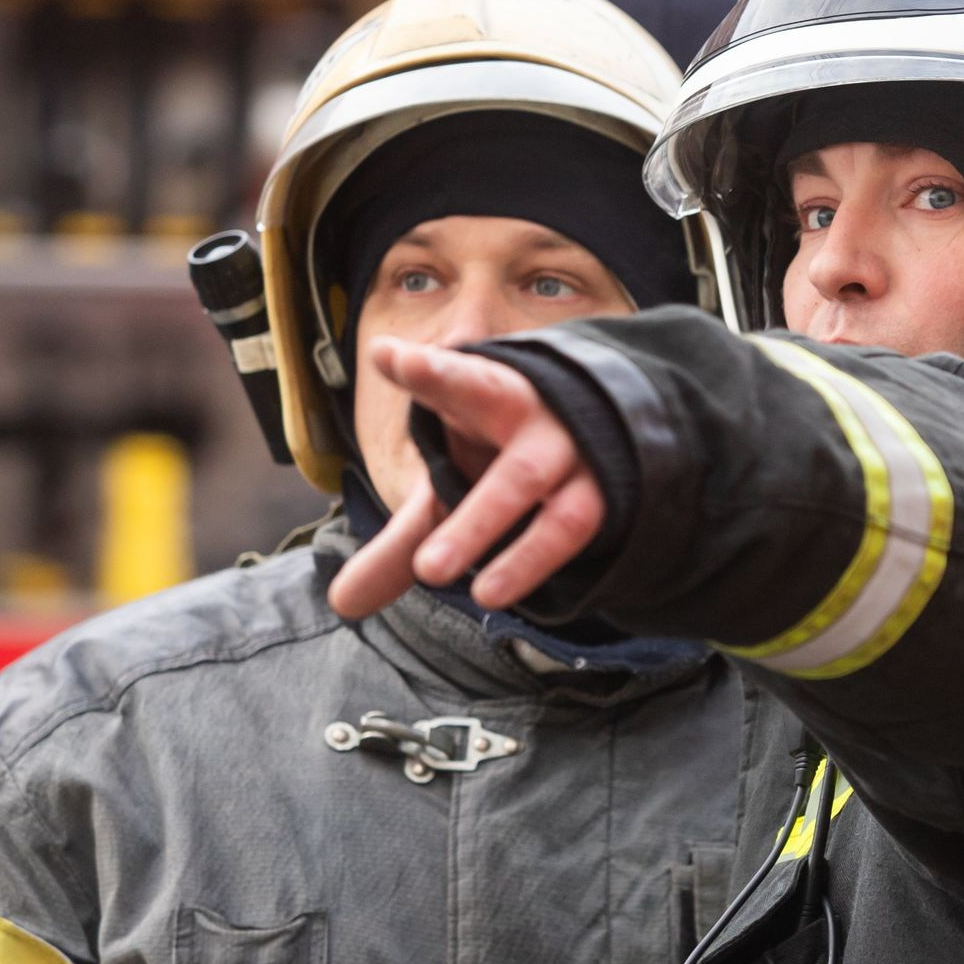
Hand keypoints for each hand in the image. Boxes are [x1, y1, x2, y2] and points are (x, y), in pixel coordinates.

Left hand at [326, 338, 606, 620]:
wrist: (599, 432)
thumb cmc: (500, 457)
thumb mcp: (448, 484)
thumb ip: (400, 541)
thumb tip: (343, 605)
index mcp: (494, 397)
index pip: (461, 382)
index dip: (431, 375)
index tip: (389, 358)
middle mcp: (548, 426)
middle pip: (518, 476)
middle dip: (474, 525)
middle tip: (426, 570)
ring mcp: (591, 462)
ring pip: (566, 515)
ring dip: (524, 560)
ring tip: (479, 599)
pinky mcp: (621, 499)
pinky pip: (595, 537)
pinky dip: (555, 568)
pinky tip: (518, 597)